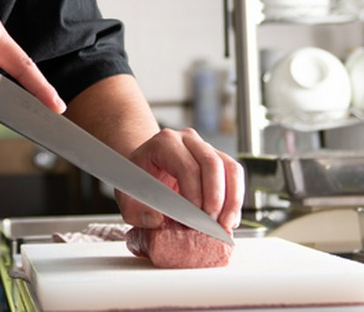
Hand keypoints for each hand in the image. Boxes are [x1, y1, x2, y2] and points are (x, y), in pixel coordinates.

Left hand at [116, 128, 244, 232]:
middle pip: (212, 163)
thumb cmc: (138, 180)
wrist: (145, 166)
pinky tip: (229, 217)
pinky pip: (235, 174)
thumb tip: (156, 220)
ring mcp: (205, 146)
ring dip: (231, 199)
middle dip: (216, 198)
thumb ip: (136, 211)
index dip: (195, 194)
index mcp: (163, 143)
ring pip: (229, 167)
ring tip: (224, 225)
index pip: (186, 166)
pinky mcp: (218, 158)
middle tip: (210, 224)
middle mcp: (187, 139)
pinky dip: (236, 197)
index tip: (194, 219)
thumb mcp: (127, 197)